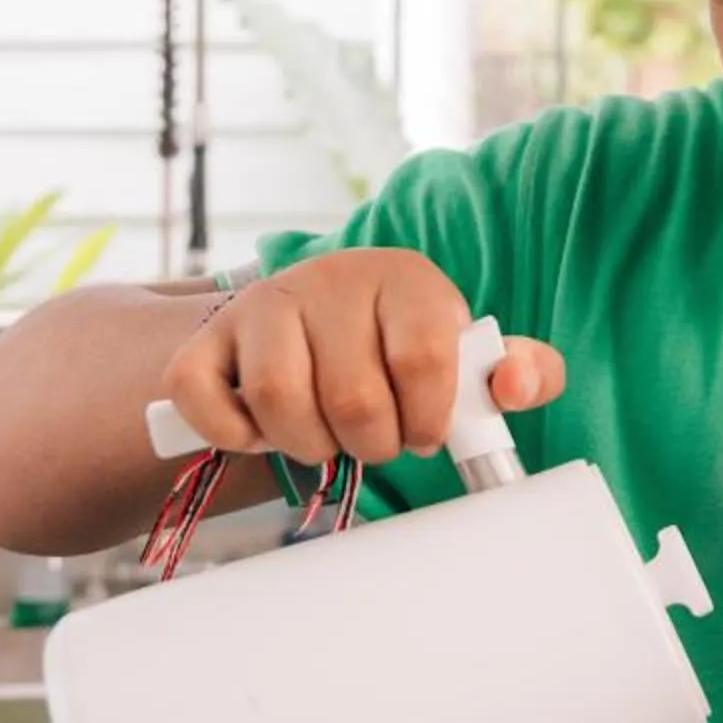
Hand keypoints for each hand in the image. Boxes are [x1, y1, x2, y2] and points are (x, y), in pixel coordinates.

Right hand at [161, 248, 565, 468]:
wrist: (317, 320)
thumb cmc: (401, 346)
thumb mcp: (469, 354)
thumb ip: (521, 372)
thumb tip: (515, 385)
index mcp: (405, 278)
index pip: (422, 358)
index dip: (427, 418)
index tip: (424, 432)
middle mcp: (330, 278)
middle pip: (352, 396)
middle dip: (371, 443)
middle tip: (375, 439)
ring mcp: (263, 304)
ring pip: (277, 398)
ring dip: (308, 444)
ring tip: (327, 435)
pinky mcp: (207, 338)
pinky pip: (201, 396)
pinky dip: (234, 433)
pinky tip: (265, 429)